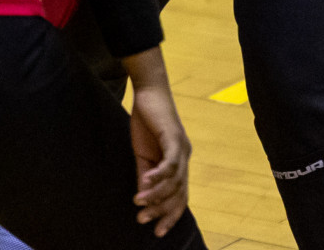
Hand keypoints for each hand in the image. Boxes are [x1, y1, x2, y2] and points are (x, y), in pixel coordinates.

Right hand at [130, 84, 190, 236]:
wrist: (149, 92)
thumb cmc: (146, 121)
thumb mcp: (143, 153)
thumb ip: (145, 175)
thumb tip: (142, 198)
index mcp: (179, 163)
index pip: (180, 196)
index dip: (170, 215)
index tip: (158, 232)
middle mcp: (185, 157)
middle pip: (179, 193)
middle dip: (162, 211)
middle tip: (144, 222)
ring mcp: (181, 147)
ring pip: (174, 181)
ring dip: (156, 195)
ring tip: (138, 204)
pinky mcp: (174, 136)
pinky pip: (169, 162)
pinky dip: (158, 175)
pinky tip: (144, 182)